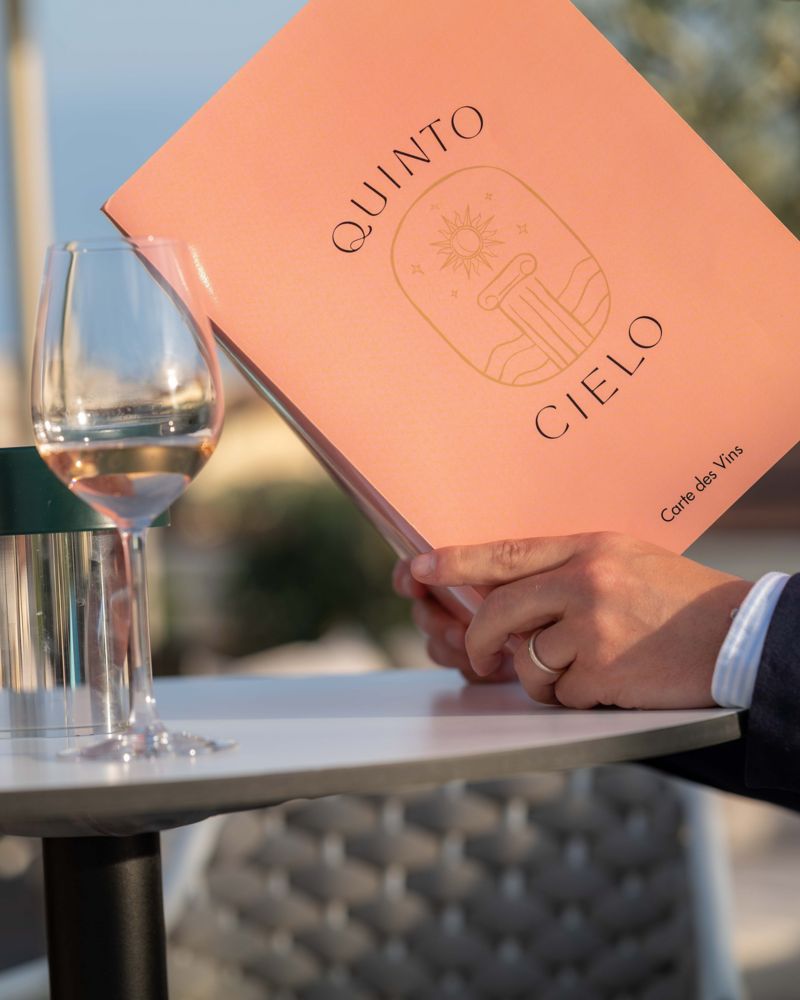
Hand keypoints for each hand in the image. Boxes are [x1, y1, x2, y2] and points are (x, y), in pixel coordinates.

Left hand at [405, 532, 752, 708]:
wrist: (737, 635)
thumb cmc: (675, 601)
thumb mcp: (622, 561)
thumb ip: (566, 572)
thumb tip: (505, 595)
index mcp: (587, 549)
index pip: (505, 552)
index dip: (455, 562)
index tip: (419, 569)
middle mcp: (585, 581)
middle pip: (498, 611)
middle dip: (477, 640)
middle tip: (479, 657)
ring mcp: (592, 626)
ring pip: (526, 661)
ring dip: (543, 677)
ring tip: (586, 668)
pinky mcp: (603, 670)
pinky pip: (558, 693)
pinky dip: (574, 696)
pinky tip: (611, 682)